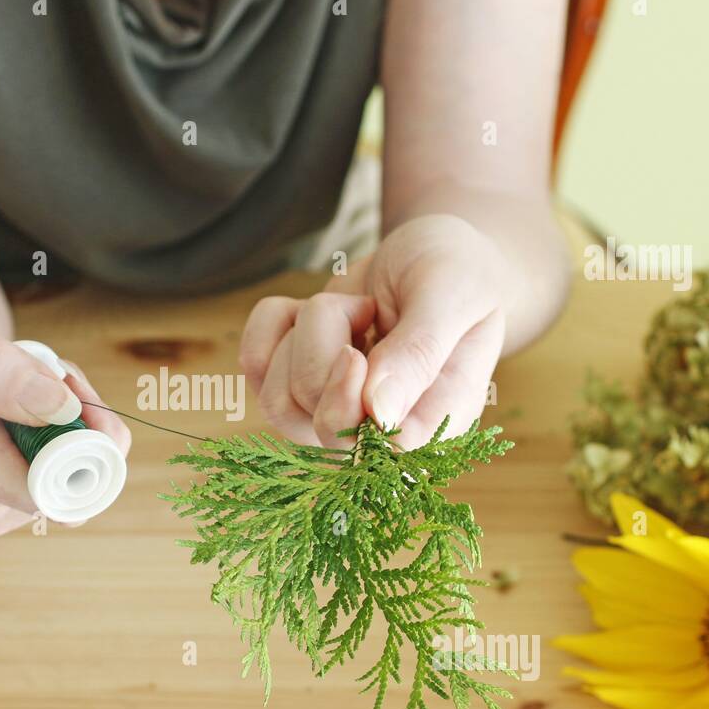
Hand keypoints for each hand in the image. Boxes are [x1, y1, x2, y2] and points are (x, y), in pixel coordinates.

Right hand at [0, 225, 130, 546]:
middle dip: (76, 419)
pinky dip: (47, 436)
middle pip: (69, 484)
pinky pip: (48, 483)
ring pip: (66, 481)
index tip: (65, 378)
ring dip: (61, 422)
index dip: (83, 436)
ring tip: (14, 373)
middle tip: (39, 360)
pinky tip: (10, 400)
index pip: (53, 489)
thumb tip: (60, 410)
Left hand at [240, 214, 506, 448]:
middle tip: (365, 308)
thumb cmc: (457, 272)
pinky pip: (252, 364)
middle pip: (316, 420)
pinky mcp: (295, 386)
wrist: (430, 254)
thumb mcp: (452, 294)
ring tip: (353, 308)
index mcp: (435, 420)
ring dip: (303, 334)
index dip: (348, 404)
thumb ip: (420, 351)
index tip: (358, 352)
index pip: (374, 453)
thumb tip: (379, 414)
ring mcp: (334, 413)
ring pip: (277, 400)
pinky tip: (311, 309)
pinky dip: (271, 322)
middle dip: (324, 348)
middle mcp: (382, 431)